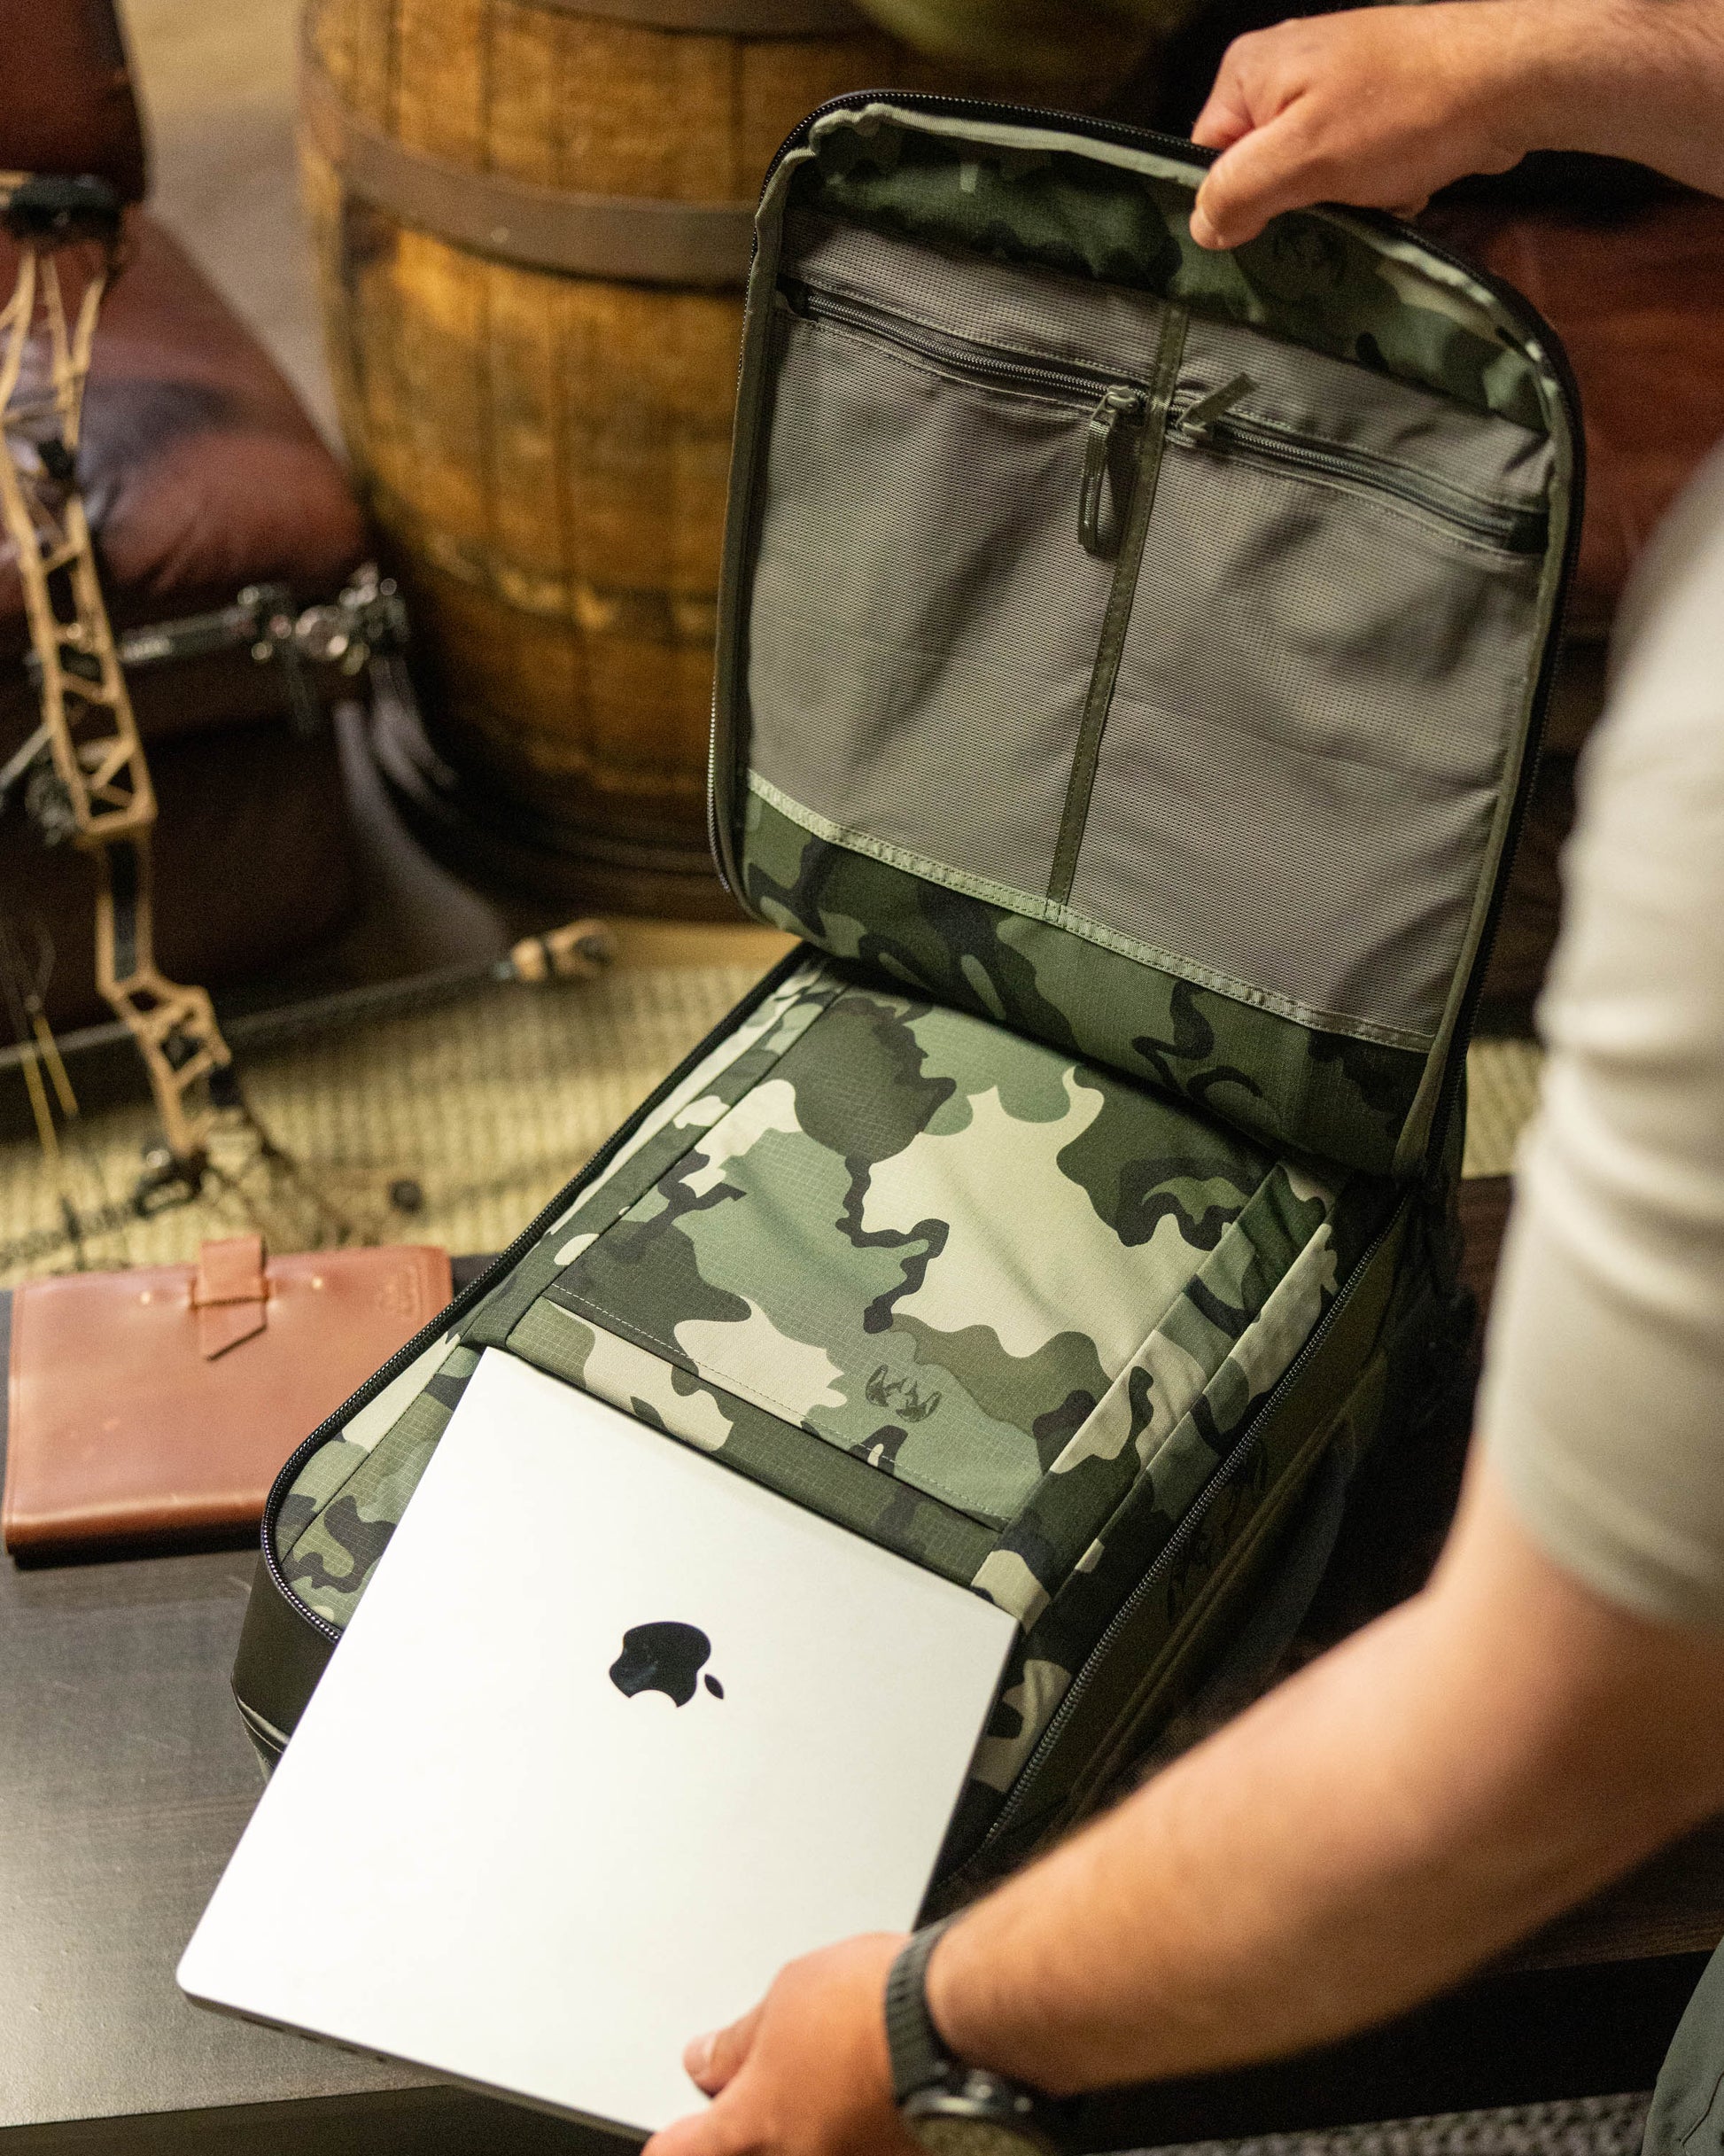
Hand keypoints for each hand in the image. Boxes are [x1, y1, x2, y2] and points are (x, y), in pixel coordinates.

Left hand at [646, 1934, 919, 2155]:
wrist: (956, 2022)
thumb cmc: (875, 2008)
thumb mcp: (786, 1998)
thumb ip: (738, 2043)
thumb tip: (707, 2060)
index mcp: (753, 2126)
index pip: (680, 2151)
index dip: (670, 2141)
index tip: (670, 2135)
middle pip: (744, 2154)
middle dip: (742, 2128)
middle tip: (757, 2083)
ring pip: (805, 2148)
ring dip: (801, 2124)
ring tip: (822, 2075)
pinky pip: (850, 2145)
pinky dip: (845, 2127)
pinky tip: (860, 2087)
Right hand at [1188, 2, 1543, 248]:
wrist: (1507, 78)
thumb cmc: (1401, 111)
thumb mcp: (1302, 158)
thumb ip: (1238, 192)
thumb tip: (1201, 226)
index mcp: (1249, 72)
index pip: (1207, 160)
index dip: (1233, 204)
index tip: (1269, 228)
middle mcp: (1284, 72)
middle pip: (1259, 170)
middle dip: (1296, 204)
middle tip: (1334, 209)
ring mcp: (1333, 86)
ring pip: (1308, 177)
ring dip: (1341, 202)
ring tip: (1376, 195)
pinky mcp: (1376, 106)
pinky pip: (1350, 168)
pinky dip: (1372, 188)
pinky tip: (1400, 186)